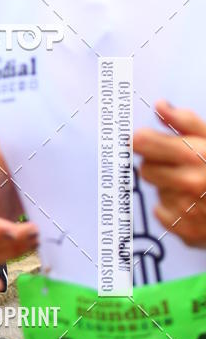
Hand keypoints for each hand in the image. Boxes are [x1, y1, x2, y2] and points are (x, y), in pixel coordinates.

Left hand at [134, 100, 205, 247]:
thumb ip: (186, 122)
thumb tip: (160, 106)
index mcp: (197, 155)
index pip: (144, 143)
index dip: (142, 140)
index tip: (143, 140)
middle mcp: (189, 183)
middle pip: (146, 169)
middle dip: (158, 164)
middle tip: (178, 164)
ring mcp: (187, 210)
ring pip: (156, 191)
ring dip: (168, 186)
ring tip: (193, 184)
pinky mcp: (186, 232)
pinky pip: (161, 213)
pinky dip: (172, 208)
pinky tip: (193, 203)